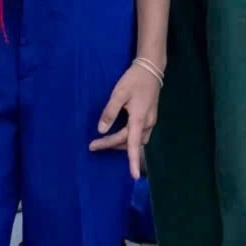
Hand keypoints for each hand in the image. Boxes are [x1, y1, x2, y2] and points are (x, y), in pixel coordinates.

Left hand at [90, 62, 160, 178]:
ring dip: (122, 144)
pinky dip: (128, 138)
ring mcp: (150, 121)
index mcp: (139, 119)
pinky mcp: (149, 117)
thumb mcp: (119, 93)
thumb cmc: (134, 80)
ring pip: (136, 140)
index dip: (133, 161)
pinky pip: (139, 134)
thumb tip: (101, 130)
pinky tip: (120, 135)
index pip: (133, 144)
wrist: (151, 69)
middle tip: (93, 145)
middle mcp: (147, 123)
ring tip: (104, 142)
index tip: (134, 176)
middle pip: (130, 142)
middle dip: (113, 146)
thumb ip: (110, 112)